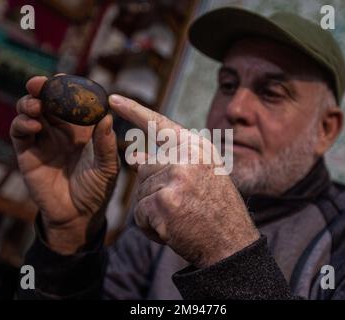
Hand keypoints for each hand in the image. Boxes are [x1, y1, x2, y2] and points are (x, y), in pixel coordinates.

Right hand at [10, 76, 118, 253]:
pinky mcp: (28, 153)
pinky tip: (34, 125)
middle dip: (42, 89)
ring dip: (29, 103)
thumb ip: (106, 144)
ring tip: (36, 106)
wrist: (79, 215)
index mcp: (82, 129)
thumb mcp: (107, 167)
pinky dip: (23, 124)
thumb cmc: (97, 190)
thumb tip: (107, 117)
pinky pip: (20, 132)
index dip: (67, 88)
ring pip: (30, 112)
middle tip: (40, 83)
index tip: (65, 78)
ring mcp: (43, 140)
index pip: (72, 102)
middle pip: (47, 101)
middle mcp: (61, 131)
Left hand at [109, 95, 258, 267]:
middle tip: (182, 206)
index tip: (113, 99)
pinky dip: (150, 226)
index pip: (160, 124)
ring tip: (181, 218)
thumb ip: (169, 163)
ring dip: (153, 210)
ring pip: (141, 192)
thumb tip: (134, 156)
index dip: (134, 110)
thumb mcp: (200, 178)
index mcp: (198, 147)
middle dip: (154, 189)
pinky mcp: (163, 202)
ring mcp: (176, 177)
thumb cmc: (217, 211)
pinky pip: (139, 213)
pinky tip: (173, 230)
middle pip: (145, 168)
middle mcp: (187, 156)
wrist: (232, 244)